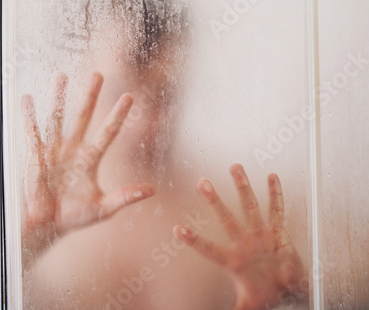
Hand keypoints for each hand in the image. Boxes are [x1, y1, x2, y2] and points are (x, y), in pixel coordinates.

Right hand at [21, 72, 154, 263]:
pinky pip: (32, 132)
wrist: (45, 226)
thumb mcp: (103, 208)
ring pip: (57, 118)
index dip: (118, 115)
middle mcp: (73, 150)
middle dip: (91, 96)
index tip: (129, 96)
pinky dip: (29, 116)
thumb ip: (125, 197)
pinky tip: (27, 98)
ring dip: (59, 98)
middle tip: (98, 74)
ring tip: (61, 75)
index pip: (108, 132)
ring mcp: (54, 151)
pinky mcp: (35, 156)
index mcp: (90, 159)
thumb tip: (152, 190)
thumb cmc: (73, 217)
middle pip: (84, 117)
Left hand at [173, 164, 304, 309]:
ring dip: (243, 187)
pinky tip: (272, 177)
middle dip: (214, 201)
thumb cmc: (264, 293)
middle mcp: (244, 242)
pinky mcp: (277, 231)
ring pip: (249, 206)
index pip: (210, 249)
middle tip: (200, 182)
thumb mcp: (248, 305)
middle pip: (226, 218)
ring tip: (235, 167)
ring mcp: (260, 234)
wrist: (285, 288)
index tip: (176, 230)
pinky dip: (276, 194)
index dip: (194, 241)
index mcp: (234, 260)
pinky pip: (277, 210)